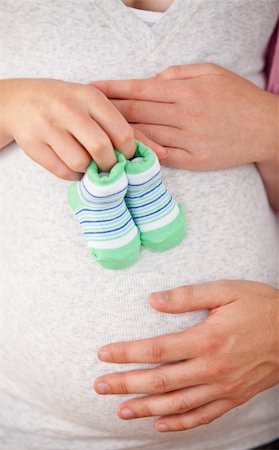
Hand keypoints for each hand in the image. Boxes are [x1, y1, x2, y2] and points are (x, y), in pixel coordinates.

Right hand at [0, 78, 137, 178]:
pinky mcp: (33, 144)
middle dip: (110, 165)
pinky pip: (61, 171)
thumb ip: (124, 126)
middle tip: (110, 167)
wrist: (22, 100)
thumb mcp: (95, 105)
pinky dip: (72, 175)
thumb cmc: (68, 104)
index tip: (127, 158)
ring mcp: (48, 126)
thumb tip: (163, 153)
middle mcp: (68, 108)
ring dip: (89, 171)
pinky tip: (73, 166)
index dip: (129, 152)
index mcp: (90, 96)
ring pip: (79, 163)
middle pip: (101, 149)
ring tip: (89, 164)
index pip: (122, 131)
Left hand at [91, 63, 277, 170]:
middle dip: (108, 111)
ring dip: (118, 134)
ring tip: (97, 132)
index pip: (139, 90)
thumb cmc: (237, 97)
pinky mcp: (193, 160)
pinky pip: (160, 156)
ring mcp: (188, 140)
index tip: (92, 89)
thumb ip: (178, 74)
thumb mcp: (211, 73)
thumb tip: (151, 81)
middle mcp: (185, 115)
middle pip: (136, 113)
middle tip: (86, 111)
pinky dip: (141, 153)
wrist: (265, 129)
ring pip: (144, 136)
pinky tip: (124, 151)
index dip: (112, 89)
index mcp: (186, 91)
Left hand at [93, 280, 278, 432]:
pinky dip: (180, 423)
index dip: (126, 353)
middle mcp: (211, 368)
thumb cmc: (261, 307)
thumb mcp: (227, 291)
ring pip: (177, 403)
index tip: (104, 354)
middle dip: (126, 384)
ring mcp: (223, 387)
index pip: (156, 349)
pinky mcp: (234, 397)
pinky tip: (161, 425)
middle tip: (100, 386)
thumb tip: (154, 300)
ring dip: (146, 408)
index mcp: (206, 339)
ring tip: (121, 411)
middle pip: (160, 380)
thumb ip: (189, 295)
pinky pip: (203, 416)